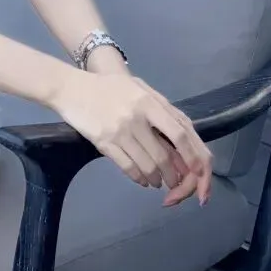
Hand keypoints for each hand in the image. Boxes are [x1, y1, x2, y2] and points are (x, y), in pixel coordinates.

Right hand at [54, 68, 212, 206]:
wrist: (71, 87)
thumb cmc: (108, 88)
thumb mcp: (139, 89)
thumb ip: (161, 110)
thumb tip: (183, 140)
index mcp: (149, 102)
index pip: (181, 133)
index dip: (193, 156)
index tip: (199, 171)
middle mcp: (137, 117)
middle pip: (165, 156)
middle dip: (175, 176)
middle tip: (176, 183)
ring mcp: (120, 130)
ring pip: (148, 166)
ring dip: (157, 179)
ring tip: (158, 181)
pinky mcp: (104, 142)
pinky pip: (129, 168)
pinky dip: (140, 179)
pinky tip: (142, 179)